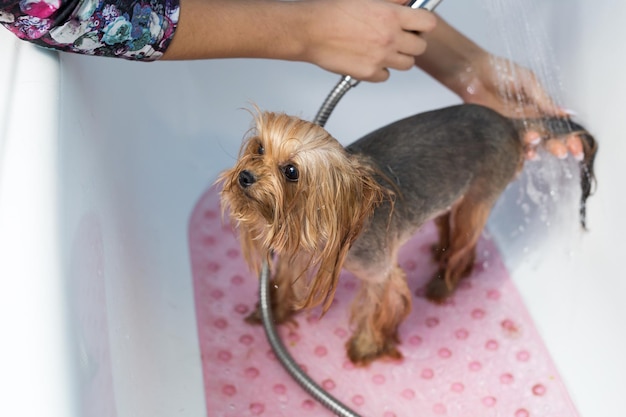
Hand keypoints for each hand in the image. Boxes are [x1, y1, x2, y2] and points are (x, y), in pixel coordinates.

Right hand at [299, 0, 436, 81]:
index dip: (423, 23)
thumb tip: (407, 3)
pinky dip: (381, 70)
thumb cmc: (331, 11)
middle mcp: (390, 38)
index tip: (417, 24)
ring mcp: (381, 58)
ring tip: (384, 49)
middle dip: (412, 42)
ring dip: (400, 57)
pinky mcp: (369, 73)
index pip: (428, 23)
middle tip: (400, 38)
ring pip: (407, 64)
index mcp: (391, 16)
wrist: (310, 30)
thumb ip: (392, 1)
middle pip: (420, 47)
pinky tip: (370, 60)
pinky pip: (386, 76)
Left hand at [459, 55, 583, 160]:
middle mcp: (526, 120)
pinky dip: (516, 153)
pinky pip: (509, 146)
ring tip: (535, 143)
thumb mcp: (528, 82)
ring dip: (534, 148)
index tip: (575, 146)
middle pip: (545, 140)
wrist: (473, 74)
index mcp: (538, 108)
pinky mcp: (497, 132)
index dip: (568, 138)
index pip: (557, 127)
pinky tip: (523, 152)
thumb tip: (566, 112)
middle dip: (555, 147)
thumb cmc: (500, 71)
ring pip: (527, 145)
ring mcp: (511, 128)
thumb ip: (544, 99)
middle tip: (560, 151)